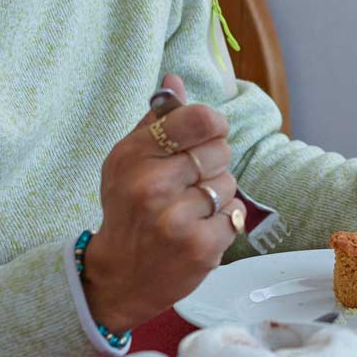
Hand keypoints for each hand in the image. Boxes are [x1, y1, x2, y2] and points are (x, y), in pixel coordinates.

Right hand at [80, 74, 240, 331]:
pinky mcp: (201, 248)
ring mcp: (178, 220)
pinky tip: (198, 228)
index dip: (212, 124)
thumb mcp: (128, 159)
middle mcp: (153, 186)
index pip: (199, 119)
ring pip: (229, 183)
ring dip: (218, 194)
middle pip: (219, 150)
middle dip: (213, 162)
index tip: (207, 134)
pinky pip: (235, 214)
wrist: (120, 276)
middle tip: (190, 180)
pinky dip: (223, 220)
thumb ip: (156, 121)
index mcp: (135, 156)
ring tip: (191, 207)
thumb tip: (176, 80)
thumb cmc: (127, 208)